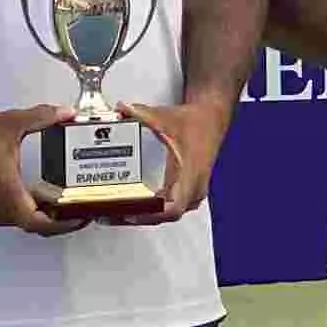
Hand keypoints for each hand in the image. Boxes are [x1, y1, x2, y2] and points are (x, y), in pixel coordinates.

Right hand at [0, 101, 78, 234]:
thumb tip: (67, 113)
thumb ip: (42, 117)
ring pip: (22, 220)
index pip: (38, 223)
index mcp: (6, 192)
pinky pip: (12, 215)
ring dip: (43, 214)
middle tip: (80, 208)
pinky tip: (42, 194)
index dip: (62, 225)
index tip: (80, 218)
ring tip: (65, 200)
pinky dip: (28, 209)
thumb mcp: (12, 123)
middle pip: (34, 225)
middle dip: (58, 218)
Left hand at [87, 90, 234, 228]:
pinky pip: (172, 206)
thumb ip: (141, 114)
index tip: (131, 214)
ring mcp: (193, 190)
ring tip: (121, 211)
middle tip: (115, 214)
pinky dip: (156, 208)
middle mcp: (194, 187)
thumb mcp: (165, 117)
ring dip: (148, 215)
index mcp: (190, 174)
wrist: (211, 118)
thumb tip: (122, 110)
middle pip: (166, 215)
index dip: (151, 215)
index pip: (173, 208)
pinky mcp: (190, 188)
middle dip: (140, 217)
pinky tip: (139, 203)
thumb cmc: (195, 122)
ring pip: (170, 212)